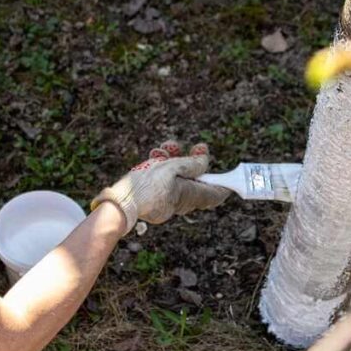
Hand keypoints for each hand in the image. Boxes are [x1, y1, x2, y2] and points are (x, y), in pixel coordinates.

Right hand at [90, 141, 229, 233]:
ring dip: (174, 160)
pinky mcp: (154, 201)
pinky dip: (162, 170)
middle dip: (195, 162)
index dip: (223, 185)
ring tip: (165, 147)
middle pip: (195, 181)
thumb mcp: (170, 167)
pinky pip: (164, 184)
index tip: (230, 178)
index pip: (215, 194)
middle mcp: (181, 202)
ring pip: (177, 179)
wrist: (119, 203)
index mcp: (189, 195)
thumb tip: (204, 161)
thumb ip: (190, 164)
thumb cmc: (145, 186)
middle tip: (198, 147)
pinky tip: (154, 157)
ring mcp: (167, 203)